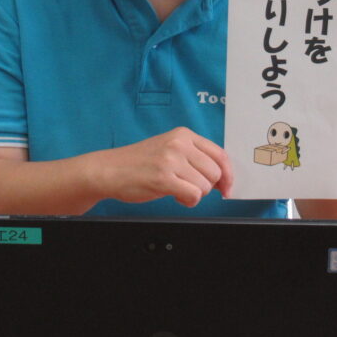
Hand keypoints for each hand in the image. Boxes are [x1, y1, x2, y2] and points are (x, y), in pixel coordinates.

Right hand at [97, 127, 233, 206]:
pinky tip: (174, 195)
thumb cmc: (139, 163)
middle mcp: (179, 144)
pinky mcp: (163, 178)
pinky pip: (193, 195)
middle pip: (215, 172)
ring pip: (205, 186)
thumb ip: (195, 158)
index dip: (228, 174)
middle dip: (207, 186)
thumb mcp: (169, 150)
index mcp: (183, 135)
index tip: (227, 187)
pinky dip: (187, 201)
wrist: (108, 170)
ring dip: (194, 194)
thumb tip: (222, 178)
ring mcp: (171, 160)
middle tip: (189, 188)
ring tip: (176, 189)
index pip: (220, 154)